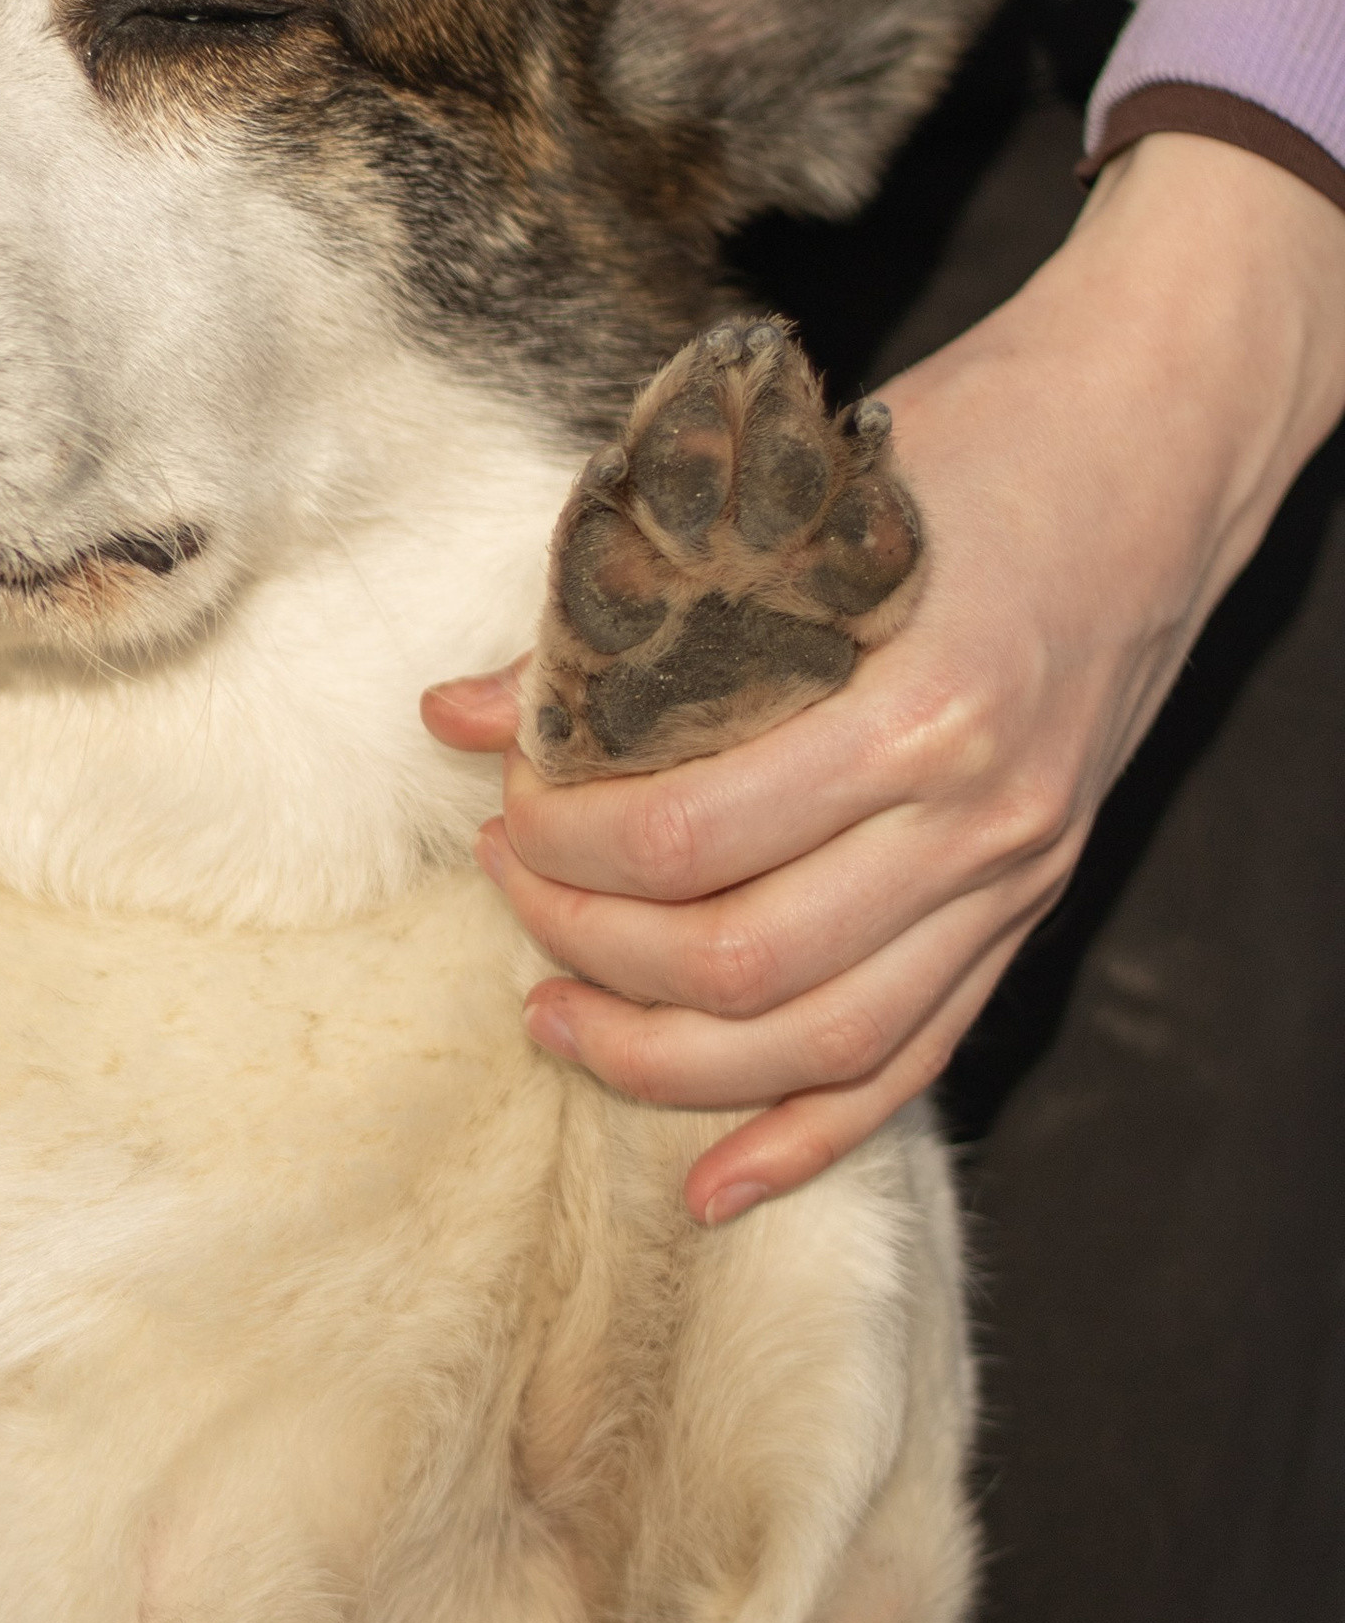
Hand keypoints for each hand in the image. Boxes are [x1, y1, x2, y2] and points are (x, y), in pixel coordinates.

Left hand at [422, 134, 1344, 1222]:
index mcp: (917, 706)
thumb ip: (633, 618)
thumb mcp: (797, 503)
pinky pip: (915, 1062)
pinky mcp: (1032, 908)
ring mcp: (1015, 875)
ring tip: (557, 1017)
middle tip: (512, 897)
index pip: (694, 841)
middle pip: (744, 968)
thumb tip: (459, 712)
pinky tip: (715, 1183)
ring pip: (821, 1045)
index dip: (568, 855)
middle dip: (590, 953)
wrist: (1162, 439)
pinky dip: (809, 1137)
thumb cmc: (972, 446)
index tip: (507, 816)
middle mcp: (978, 815)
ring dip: (665, 1061)